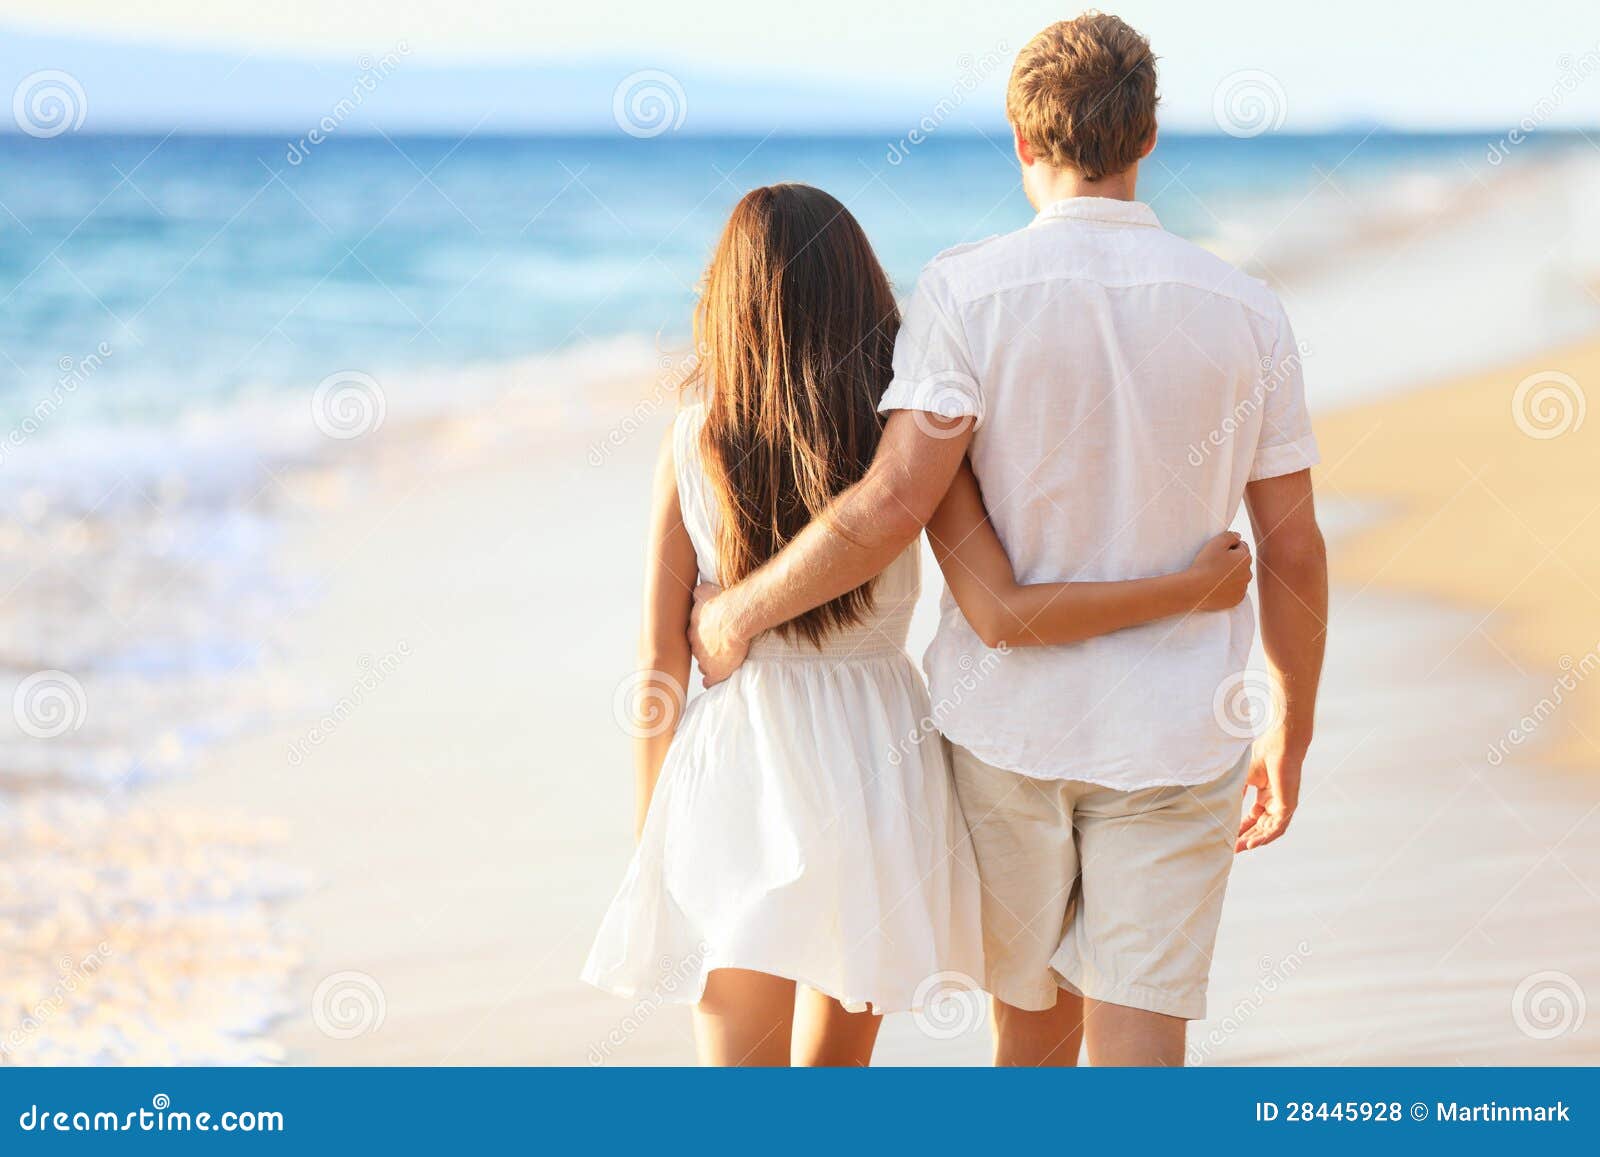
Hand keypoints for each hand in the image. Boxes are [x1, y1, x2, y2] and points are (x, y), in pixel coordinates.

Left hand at [689, 583, 750, 686]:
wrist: (734, 619)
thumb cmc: (722, 603)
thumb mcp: (705, 591)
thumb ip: (698, 593)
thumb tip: (696, 590)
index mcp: (692, 630)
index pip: (693, 637)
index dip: (702, 637)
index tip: (710, 636)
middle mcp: (694, 646)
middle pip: (698, 651)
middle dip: (706, 650)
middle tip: (717, 648)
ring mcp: (704, 660)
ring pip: (703, 665)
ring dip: (710, 664)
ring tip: (721, 662)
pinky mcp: (715, 672)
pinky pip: (709, 681)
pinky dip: (712, 681)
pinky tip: (715, 679)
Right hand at [1187, 531, 1252, 610]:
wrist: (1195, 589)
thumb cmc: (1205, 564)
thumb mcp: (1216, 542)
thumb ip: (1230, 535)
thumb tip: (1238, 536)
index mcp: (1245, 558)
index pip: (1242, 547)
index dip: (1229, 547)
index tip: (1217, 552)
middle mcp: (1248, 573)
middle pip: (1241, 563)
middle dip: (1232, 562)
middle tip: (1215, 563)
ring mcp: (1243, 588)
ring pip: (1238, 577)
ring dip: (1231, 575)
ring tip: (1214, 576)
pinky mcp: (1236, 600)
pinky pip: (1234, 591)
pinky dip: (1228, 588)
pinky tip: (1217, 586)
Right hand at [1236, 727, 1300, 851]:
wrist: (1279, 744)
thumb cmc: (1262, 754)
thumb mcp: (1242, 777)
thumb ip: (1236, 792)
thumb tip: (1223, 806)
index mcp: (1266, 794)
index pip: (1253, 817)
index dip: (1241, 827)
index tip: (1228, 836)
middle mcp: (1275, 801)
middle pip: (1260, 826)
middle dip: (1245, 837)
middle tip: (1231, 848)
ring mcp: (1283, 805)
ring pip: (1269, 829)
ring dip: (1254, 840)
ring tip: (1239, 848)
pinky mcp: (1289, 806)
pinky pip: (1277, 827)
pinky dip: (1265, 837)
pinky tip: (1252, 843)